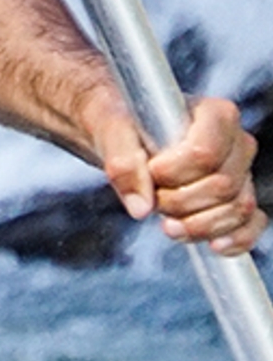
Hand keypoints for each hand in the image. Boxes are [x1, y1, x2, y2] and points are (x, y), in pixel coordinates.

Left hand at [83, 90, 261, 256]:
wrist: (123, 133)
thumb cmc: (120, 122)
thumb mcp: (110, 131)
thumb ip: (122, 162)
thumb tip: (141, 208)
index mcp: (215, 114)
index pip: (206, 154)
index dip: (174, 173)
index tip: (150, 171)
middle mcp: (236, 142)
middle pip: (222, 186)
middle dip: (179, 201)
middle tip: (151, 197)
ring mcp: (241, 171)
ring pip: (238, 208)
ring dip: (199, 225)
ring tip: (166, 224)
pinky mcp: (237, 196)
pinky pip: (251, 223)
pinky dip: (236, 239)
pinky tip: (213, 247)